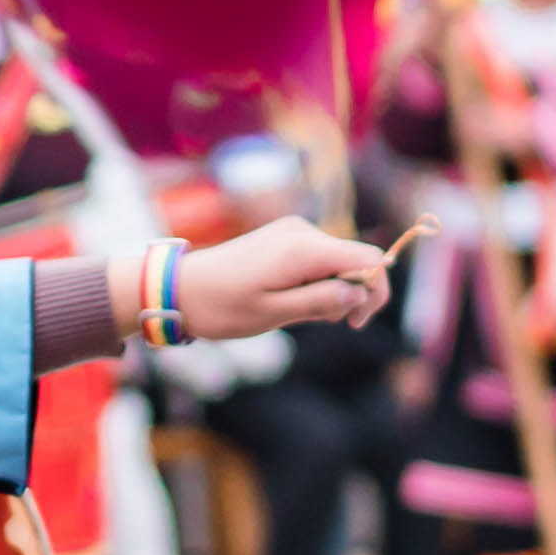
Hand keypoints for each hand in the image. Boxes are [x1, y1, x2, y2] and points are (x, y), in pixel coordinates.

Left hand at [170, 219, 392, 338]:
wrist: (180, 288)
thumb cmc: (222, 306)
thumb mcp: (274, 313)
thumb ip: (320, 301)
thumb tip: (359, 293)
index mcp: (303, 248)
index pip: (369, 259)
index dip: (375, 291)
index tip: (353, 322)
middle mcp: (302, 232)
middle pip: (356, 260)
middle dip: (351, 294)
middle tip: (319, 322)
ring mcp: (293, 232)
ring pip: (338, 262)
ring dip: (331, 291)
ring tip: (296, 312)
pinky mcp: (285, 238)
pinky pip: (319, 259)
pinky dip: (316, 282)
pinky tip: (291, 300)